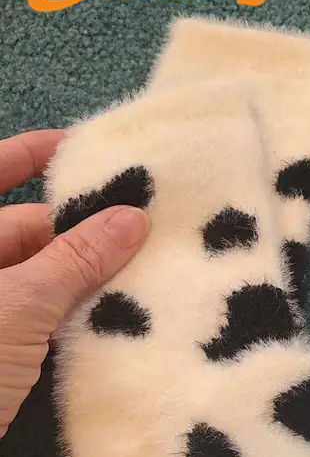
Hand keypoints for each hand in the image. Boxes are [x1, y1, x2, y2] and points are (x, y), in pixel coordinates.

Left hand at [0, 130, 148, 438]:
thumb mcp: (16, 305)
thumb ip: (75, 258)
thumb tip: (134, 217)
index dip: (31, 155)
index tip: (84, 144)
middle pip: (24, 230)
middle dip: (81, 226)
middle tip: (145, 221)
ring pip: (41, 274)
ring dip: (88, 271)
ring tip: (146, 261)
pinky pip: (44, 312)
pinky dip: (79, 308)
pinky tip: (122, 304)